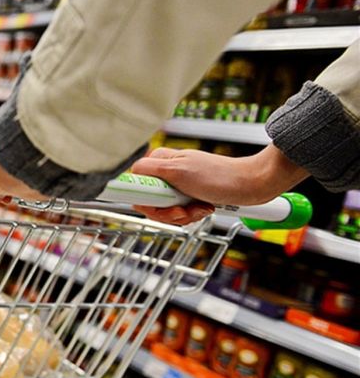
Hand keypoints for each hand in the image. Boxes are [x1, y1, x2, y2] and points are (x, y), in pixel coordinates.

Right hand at [130, 145, 308, 224]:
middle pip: (149, 203)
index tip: (157, 206)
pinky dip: (192, 215)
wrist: (251, 184)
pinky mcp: (189, 196)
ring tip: (199, 208)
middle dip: (167, 212)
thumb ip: (150, 171)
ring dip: (183, 215)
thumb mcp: (178, 171)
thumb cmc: (220, 176)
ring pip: (165, 210)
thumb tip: (127, 174)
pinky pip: (180, 213)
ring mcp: (177, 186)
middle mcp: (165, 173)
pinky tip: (204, 208)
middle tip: (184, 210)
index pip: (134, 187)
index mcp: (158, 162)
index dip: (144, 201)